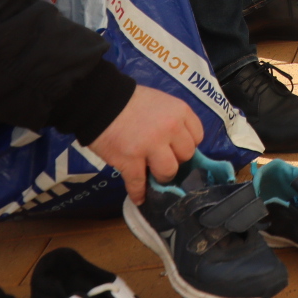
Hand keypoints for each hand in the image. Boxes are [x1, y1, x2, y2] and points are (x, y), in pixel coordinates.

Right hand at [88, 85, 202, 203]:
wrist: (100, 101)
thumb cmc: (130, 100)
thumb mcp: (161, 102)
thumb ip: (172, 120)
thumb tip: (176, 145)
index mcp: (180, 112)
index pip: (197, 138)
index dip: (185, 145)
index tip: (176, 149)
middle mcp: (170, 129)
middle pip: (185, 156)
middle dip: (175, 160)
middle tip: (161, 159)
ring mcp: (150, 145)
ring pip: (168, 172)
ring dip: (160, 177)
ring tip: (151, 175)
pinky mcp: (130, 160)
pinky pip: (139, 183)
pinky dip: (138, 192)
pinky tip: (139, 197)